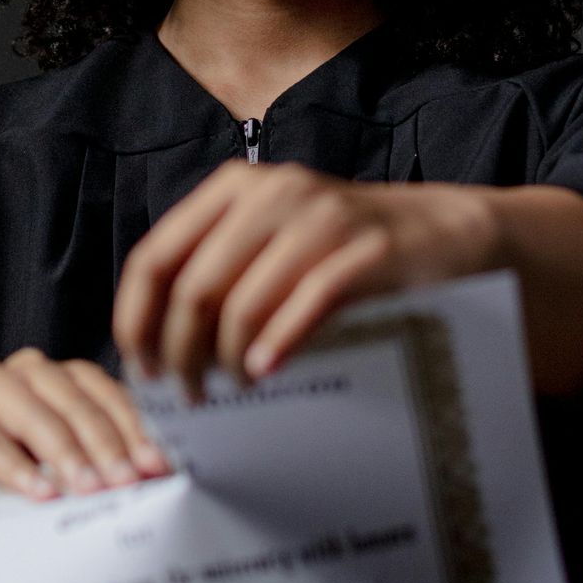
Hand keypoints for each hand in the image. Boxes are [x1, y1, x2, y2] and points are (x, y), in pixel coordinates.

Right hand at [0, 351, 169, 529]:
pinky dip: (13, 466)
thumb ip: (106, 470)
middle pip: (73, 401)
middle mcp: (25, 374)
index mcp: (63, 381)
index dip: (134, 429)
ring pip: (32, 412)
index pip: (106, 393)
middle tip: (126, 482)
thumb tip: (160, 479)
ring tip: (88, 489)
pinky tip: (39, 494)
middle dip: (104, 444)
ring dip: (63, 451)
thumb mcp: (71, 482)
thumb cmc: (20, 504)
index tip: (158, 468)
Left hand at [111, 161, 500, 394]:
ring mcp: (322, 218)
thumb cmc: (346, 248)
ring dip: (227, 360)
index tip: (140, 367)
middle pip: (194, 289)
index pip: (154, 257)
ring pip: (243, 303)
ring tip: (233, 390)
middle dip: (181, 354)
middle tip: (189, 394)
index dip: (136, 319)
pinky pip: (306, 305)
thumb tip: (155, 340)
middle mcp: (272, 193)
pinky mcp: (367, 251)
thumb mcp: (273, 239)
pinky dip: (278, 345)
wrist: (446, 232)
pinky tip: (266, 371)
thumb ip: (219, 267)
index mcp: (235, 188)